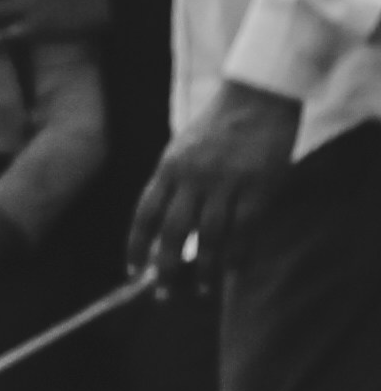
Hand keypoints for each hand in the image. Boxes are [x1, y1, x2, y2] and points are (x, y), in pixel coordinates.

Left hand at [132, 78, 299, 286]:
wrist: (257, 96)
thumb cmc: (217, 126)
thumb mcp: (182, 149)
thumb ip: (173, 185)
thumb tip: (161, 230)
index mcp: (169, 166)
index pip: (145, 213)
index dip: (136, 246)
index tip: (132, 271)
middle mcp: (193, 177)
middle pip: (172, 232)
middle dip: (165, 267)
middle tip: (164, 294)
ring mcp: (227, 183)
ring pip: (210, 237)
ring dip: (204, 269)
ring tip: (201, 289)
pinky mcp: (259, 187)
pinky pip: (246, 231)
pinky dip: (239, 255)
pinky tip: (234, 270)